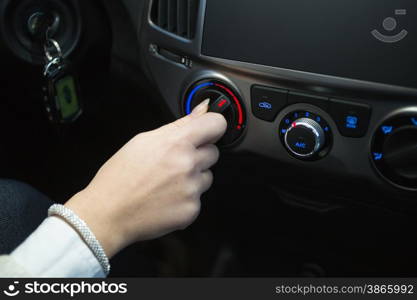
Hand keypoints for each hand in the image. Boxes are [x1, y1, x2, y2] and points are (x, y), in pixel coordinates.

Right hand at [65, 100, 226, 257]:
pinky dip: (186, 198)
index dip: (212, 126)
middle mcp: (188, 165)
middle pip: (213, 152)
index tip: (207, 131)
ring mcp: (191, 189)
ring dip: (193, 177)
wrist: (108, 213)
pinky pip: (199, 197)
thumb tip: (202, 109)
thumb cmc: (120, 177)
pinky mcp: (192, 210)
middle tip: (173, 163)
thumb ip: (179, 125)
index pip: (217, 124)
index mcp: (176, 143)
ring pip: (207, 176)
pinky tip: (166, 197)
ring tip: (167, 183)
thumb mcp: (144, 141)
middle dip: (198, 154)